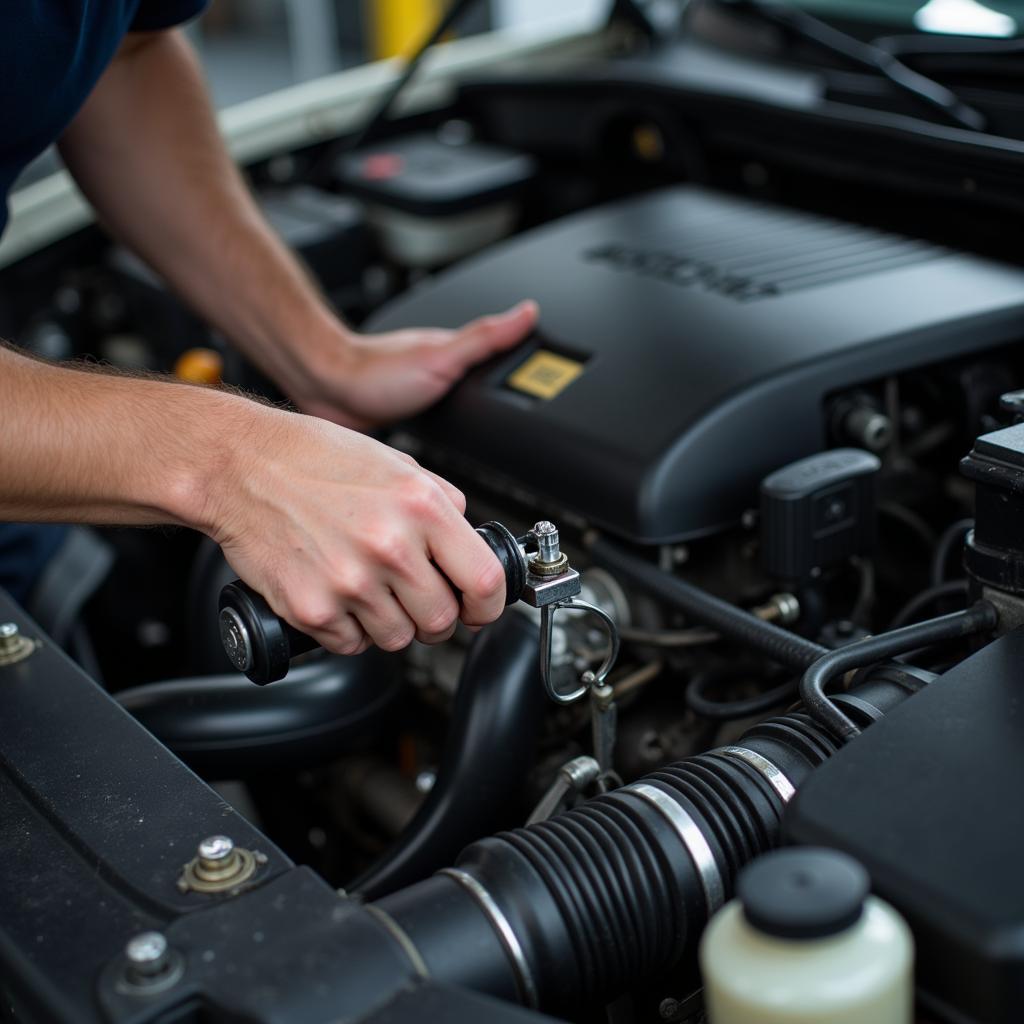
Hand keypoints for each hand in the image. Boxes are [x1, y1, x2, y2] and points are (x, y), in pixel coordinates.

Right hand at [208, 406, 506, 653]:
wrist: (239, 467)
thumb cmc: (311, 458)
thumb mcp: (395, 462)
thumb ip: (441, 500)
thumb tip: (469, 538)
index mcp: (420, 506)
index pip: (485, 581)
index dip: (488, 606)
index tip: (479, 609)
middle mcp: (390, 546)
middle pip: (442, 620)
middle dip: (435, 616)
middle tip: (416, 598)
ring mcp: (350, 582)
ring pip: (399, 639)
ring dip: (392, 624)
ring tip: (369, 590)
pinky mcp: (312, 608)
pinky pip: (352, 644)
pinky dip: (350, 630)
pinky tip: (338, 595)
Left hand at [294, 300, 537, 429]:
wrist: (327, 393)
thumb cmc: (376, 374)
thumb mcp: (442, 357)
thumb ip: (485, 337)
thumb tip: (528, 312)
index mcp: (456, 352)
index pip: (505, 352)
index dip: (531, 362)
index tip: (558, 369)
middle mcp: (440, 369)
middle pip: (486, 382)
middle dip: (509, 395)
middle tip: (535, 407)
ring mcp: (423, 391)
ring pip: (462, 404)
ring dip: (479, 418)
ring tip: (503, 431)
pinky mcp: (406, 415)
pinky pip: (438, 423)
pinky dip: (451, 432)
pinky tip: (454, 444)